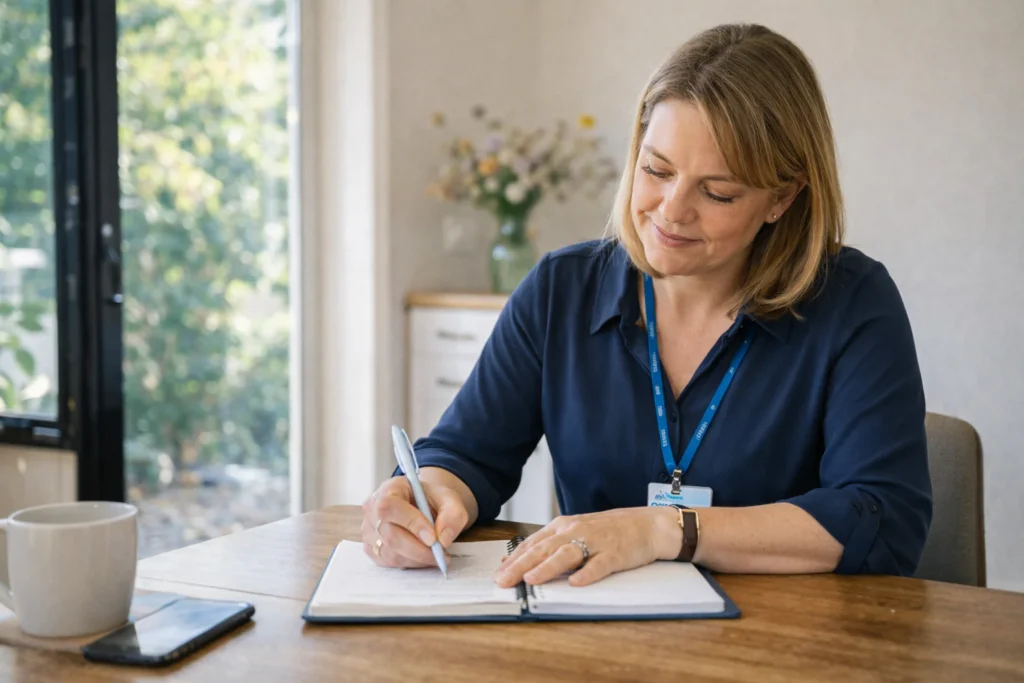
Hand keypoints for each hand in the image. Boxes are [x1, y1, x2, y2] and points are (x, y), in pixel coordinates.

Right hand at [361, 475, 469, 568]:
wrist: (424, 506)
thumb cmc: (432, 500)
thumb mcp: (449, 499)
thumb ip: (453, 514)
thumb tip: (443, 539)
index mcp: (389, 489)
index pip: (389, 507)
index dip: (410, 524)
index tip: (433, 538)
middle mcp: (372, 509)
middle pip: (390, 535)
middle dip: (419, 550)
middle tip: (441, 554)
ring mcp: (369, 530)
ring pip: (391, 553)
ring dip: (418, 558)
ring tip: (437, 554)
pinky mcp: (372, 548)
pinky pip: (390, 562)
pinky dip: (411, 563)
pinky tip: (423, 556)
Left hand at [494, 507, 680, 587]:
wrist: (647, 524)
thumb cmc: (609, 530)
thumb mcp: (577, 531)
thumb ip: (553, 544)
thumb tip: (523, 560)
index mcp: (564, 525)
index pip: (533, 542)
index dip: (514, 558)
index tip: (497, 572)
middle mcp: (576, 531)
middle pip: (544, 548)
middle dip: (521, 565)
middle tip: (503, 580)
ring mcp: (596, 541)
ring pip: (567, 554)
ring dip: (548, 567)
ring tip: (531, 579)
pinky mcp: (615, 553)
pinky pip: (600, 564)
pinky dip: (588, 573)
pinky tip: (576, 582)